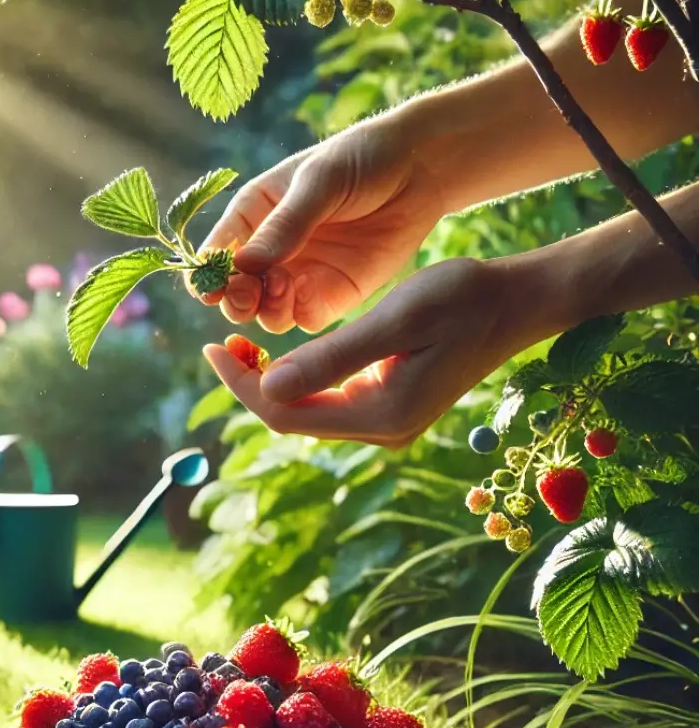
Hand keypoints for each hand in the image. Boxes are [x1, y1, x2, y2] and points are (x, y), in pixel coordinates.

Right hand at [188, 110, 448, 333]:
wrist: (422, 169)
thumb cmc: (362, 159)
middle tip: (248, 293)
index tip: (212, 284)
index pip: (215, 254)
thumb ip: (285, 225)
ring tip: (284, 285)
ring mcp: (299, 275)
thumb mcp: (319, 182)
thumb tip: (243, 266)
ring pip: (265, 313)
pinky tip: (308, 294)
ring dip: (266, 309)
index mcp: (252, 215)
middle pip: (234, 293)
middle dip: (235, 298)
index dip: (208, 274)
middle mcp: (269, 251)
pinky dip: (299, 315)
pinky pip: (303, 319)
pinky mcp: (331, 294)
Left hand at [203, 257, 543, 446]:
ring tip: (242, 343)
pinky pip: (329, 399)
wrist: (517, 300)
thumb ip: (332, 357)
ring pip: (309, 409)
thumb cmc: (462, 298)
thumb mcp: (394, 320)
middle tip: (222, 341)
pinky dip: (300, 377)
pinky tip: (281, 350)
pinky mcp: (390, 403)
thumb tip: (268, 387)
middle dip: (251, 383)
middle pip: (293, 418)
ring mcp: (388, 420)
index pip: (287, 413)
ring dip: (272, 380)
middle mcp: (382, 429)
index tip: (211, 347)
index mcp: (381, 414)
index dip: (242, 384)